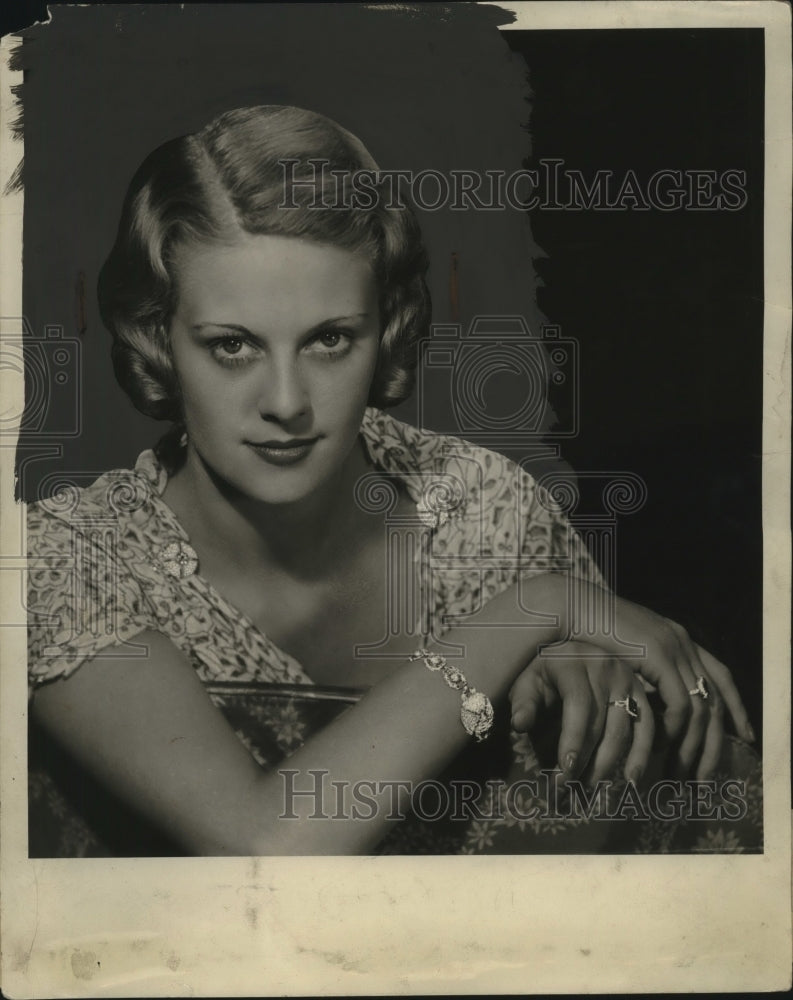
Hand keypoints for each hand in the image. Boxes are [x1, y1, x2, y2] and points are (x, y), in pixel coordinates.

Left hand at [509, 641, 653, 784]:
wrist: (565, 652)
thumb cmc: (543, 673)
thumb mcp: (527, 682)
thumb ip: (523, 703)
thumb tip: (520, 724)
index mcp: (573, 661)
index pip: (578, 703)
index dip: (573, 738)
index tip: (565, 770)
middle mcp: (605, 668)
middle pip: (602, 721)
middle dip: (587, 760)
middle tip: (569, 790)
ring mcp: (627, 679)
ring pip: (625, 728)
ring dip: (610, 764)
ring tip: (592, 790)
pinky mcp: (640, 692)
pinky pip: (647, 727)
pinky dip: (642, 754)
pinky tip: (631, 780)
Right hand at [555, 583, 755, 777]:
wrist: (571, 604)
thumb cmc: (587, 630)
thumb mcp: (625, 651)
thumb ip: (643, 670)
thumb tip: (650, 700)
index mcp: (678, 637)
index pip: (722, 676)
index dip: (736, 708)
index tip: (744, 736)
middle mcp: (683, 641)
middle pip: (717, 698)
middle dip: (716, 741)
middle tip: (705, 775)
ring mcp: (673, 646)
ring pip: (701, 707)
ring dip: (692, 745)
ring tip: (678, 771)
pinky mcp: (658, 654)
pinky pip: (679, 703)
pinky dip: (674, 729)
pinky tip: (659, 745)